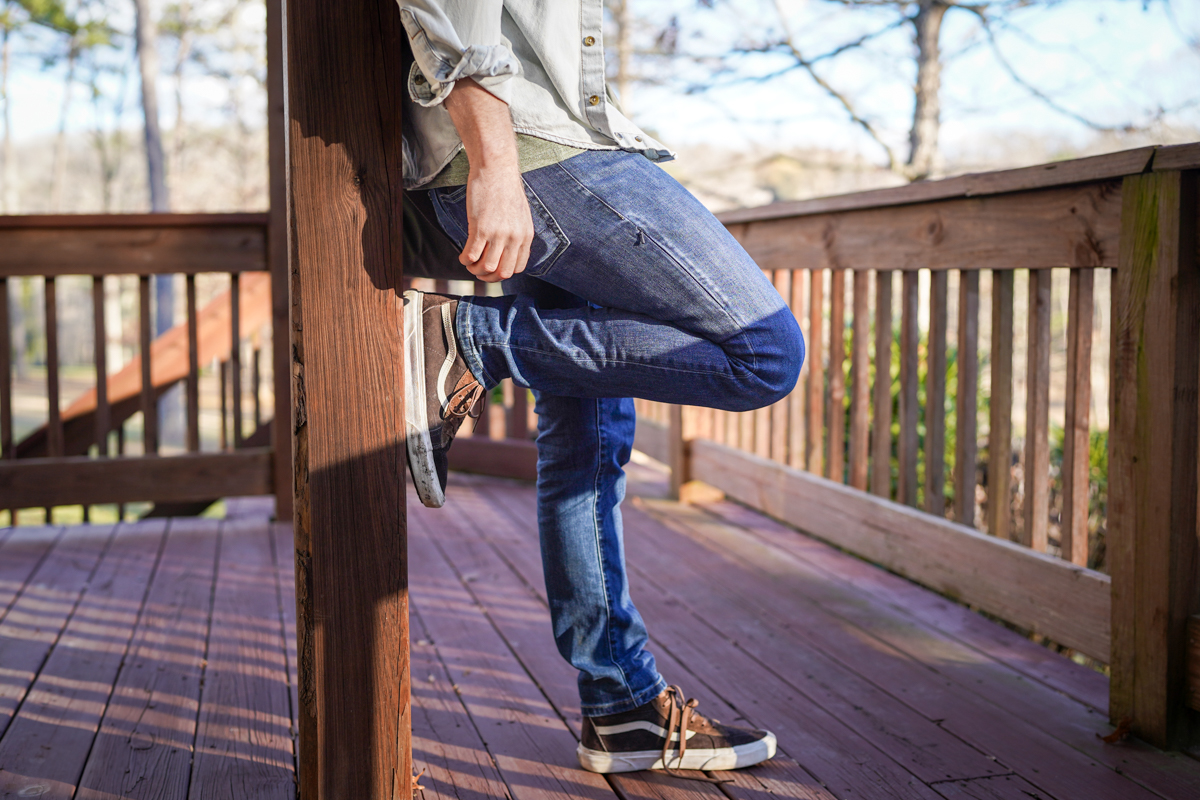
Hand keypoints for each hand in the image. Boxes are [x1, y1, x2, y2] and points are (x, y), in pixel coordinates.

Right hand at [443, 78, 532, 282]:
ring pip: (486, 267)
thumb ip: (517, 234)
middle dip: (489, 277)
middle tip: (478, 271)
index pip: (519, 268)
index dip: (504, 273)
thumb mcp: (520, 215)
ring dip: (474, 270)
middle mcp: (514, 237)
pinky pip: (471, 255)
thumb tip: (507, 252)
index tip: (493, 269)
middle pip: (503, 273)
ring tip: (469, 263)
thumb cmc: (505, 190)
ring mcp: (498, 234)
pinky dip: (465, 260)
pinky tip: (462, 255)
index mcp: (526, 236)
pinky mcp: (481, 228)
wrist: (496, 169)